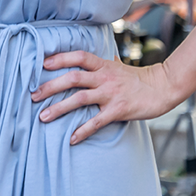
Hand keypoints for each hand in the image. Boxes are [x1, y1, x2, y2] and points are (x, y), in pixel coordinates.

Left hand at [33, 51, 184, 143]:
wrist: (163, 88)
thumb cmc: (138, 78)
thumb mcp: (118, 65)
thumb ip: (104, 63)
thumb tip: (97, 56)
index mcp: (103, 65)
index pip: (77, 57)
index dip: (59, 58)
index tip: (41, 64)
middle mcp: (104, 77)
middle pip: (72, 78)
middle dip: (50, 86)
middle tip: (32, 95)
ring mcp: (111, 94)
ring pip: (80, 99)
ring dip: (59, 108)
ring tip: (43, 117)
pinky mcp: (119, 110)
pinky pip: (97, 121)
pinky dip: (83, 130)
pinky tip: (71, 139)